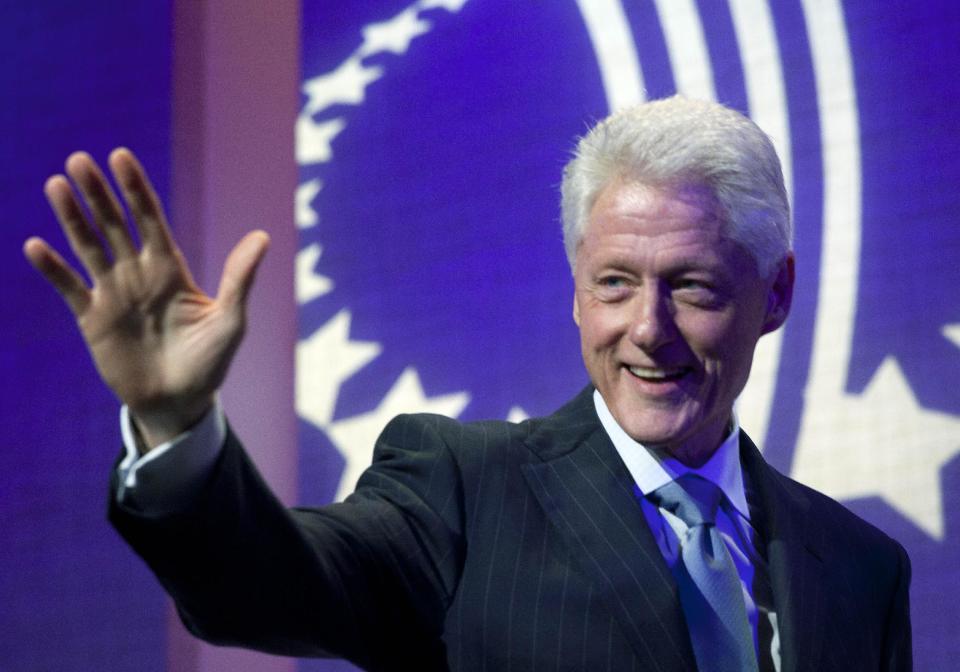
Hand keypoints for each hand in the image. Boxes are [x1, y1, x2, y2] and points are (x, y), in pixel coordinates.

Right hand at [23, 148, 269, 449]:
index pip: (150, 220)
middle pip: (114, 225)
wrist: (180, 402)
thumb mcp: (231, 321)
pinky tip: (35, 246)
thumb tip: (263, 236)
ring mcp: (113, 295)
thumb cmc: (210, 362)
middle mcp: (138, 274)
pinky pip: (69, 288)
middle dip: (98, 193)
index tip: (120, 157)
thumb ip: (240, 279)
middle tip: (79, 159)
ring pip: (88, 247)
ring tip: (55, 185)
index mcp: (171, 269)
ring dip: (72, 218)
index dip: (136, 189)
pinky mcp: (92, 320)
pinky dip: (53, 269)